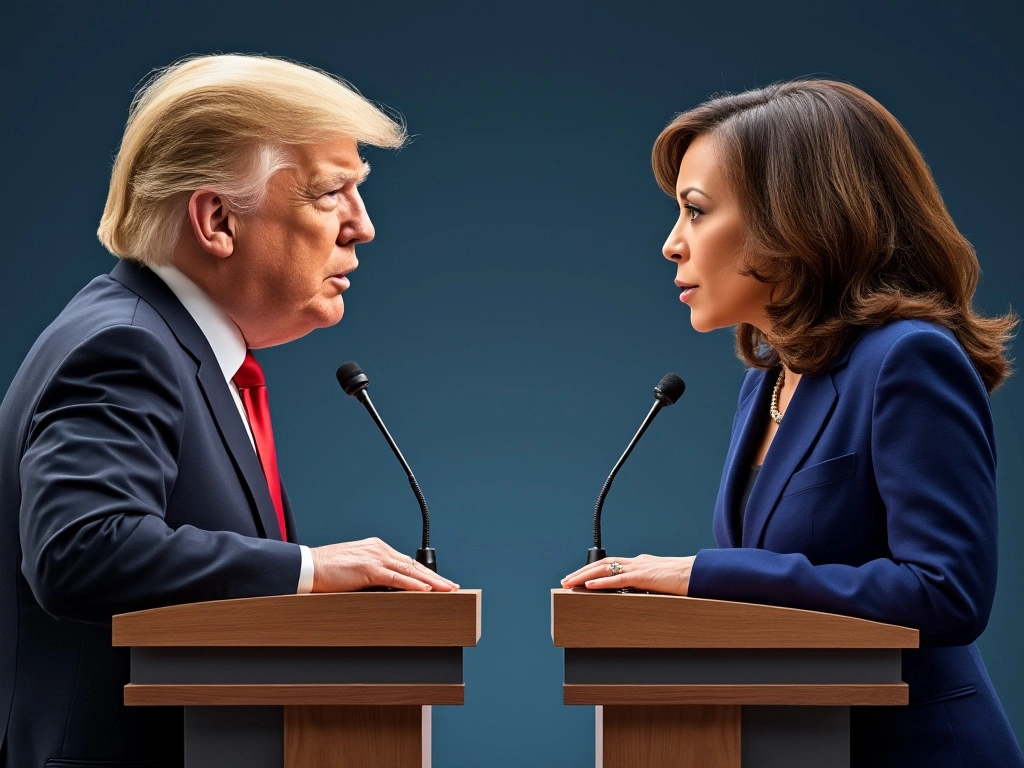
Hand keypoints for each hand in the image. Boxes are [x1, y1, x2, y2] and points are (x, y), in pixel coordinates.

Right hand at [310, 537, 458, 592]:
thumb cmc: (325, 572)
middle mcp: (378, 549)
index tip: (439, 582)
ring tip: (447, 590)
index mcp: (375, 548)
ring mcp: (374, 557)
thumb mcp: (353, 571)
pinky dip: (413, 584)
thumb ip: (372, 576)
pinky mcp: (368, 568)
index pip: (406, 562)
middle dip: (435, 577)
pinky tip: (426, 590)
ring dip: (431, 582)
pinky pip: (396, 578)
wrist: (306, 568)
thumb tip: (388, 591)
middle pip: (413, 564)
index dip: (424, 573)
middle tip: (452, 586)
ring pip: (410, 570)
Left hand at [561, 554, 694, 594]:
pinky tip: (588, 587)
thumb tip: (640, 597)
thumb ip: (650, 587)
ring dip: (584, 577)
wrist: (700, 575)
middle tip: (566, 581)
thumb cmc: (686, 581)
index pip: (610, 565)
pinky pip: (617, 580)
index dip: (592, 571)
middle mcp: (637, 562)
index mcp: (641, 564)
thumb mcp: (663, 584)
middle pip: (602, 565)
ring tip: (569, 583)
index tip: (578, 578)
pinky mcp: (644, 577)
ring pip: (604, 570)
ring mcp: (640, 568)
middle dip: (581, 572)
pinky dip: (600, 584)